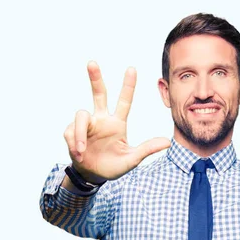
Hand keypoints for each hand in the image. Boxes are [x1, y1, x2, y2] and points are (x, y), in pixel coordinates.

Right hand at [63, 61, 170, 180]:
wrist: (94, 176)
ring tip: (81, 150)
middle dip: (95, 78)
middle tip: (92, 63)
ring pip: (81, 116)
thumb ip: (147, 149)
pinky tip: (79, 154)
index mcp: (117, 124)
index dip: (128, 86)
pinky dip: (74, 144)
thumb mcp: (132, 160)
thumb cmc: (113, 166)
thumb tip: (168, 142)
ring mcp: (87, 126)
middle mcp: (101, 120)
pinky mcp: (72, 132)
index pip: (124, 102)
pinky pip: (71, 132)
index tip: (132, 69)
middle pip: (99, 94)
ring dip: (80, 134)